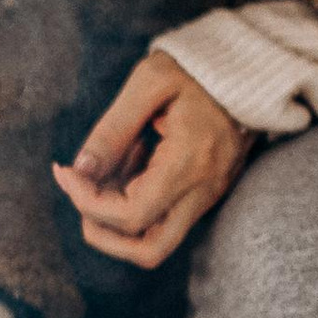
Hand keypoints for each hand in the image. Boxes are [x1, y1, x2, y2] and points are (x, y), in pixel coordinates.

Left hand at [52, 49, 255, 267]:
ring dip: (117, 216)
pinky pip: (165, 216)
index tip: (66, 171)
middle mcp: (203, 192)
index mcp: (189, 165)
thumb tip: (80, 170)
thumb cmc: (198, 68)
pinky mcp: (206, 192)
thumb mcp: (150, 83)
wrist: (251, 66)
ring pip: (156, 240)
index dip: (87, 202)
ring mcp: (208, 197)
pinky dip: (135, 200)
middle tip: (80, 190)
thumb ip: (112, 129)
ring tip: (110, 164)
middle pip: (148, 251)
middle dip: (102, 232)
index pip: (130, 217)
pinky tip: (131, 157)